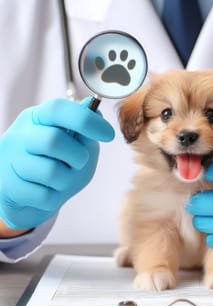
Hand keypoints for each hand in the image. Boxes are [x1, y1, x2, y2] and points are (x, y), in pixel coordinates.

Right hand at [0, 98, 114, 228]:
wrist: (31, 198)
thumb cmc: (58, 167)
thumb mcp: (77, 148)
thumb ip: (85, 133)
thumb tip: (94, 107)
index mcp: (38, 119)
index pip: (58, 109)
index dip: (86, 120)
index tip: (109, 134)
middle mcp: (20, 135)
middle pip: (54, 140)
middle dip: (77, 156)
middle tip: (78, 163)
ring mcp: (10, 161)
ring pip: (49, 171)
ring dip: (66, 181)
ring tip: (60, 181)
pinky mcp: (8, 187)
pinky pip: (43, 196)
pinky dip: (54, 198)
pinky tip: (46, 193)